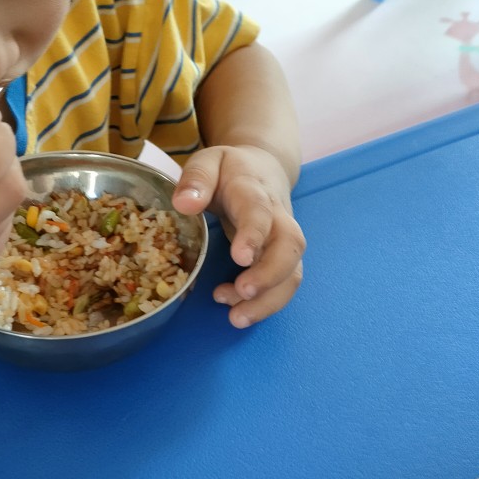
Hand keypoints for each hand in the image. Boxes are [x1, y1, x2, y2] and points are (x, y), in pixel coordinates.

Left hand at [172, 145, 304, 326]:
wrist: (264, 166)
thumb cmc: (230, 169)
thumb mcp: (207, 161)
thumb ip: (196, 179)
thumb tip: (185, 204)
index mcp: (253, 189)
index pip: (259, 211)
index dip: (253, 234)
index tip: (240, 258)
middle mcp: (277, 214)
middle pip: (290, 244)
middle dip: (270, 274)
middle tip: (242, 293)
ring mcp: (283, 237)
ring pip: (293, 270)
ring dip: (269, 299)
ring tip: (236, 318)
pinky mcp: (283, 255)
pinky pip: (286, 282)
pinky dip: (266, 303)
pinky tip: (237, 311)